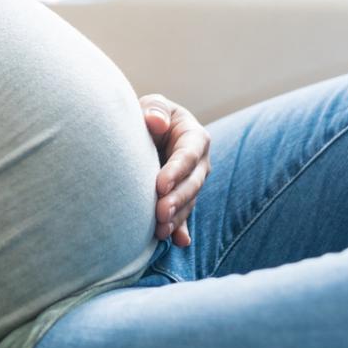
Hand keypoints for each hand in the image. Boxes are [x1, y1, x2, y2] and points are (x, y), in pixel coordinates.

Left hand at [141, 94, 209, 246]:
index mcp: (195, 138)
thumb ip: (155, 109)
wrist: (148, 133)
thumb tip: (155, 121)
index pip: (189, 155)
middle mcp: (199, 164)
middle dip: (177, 200)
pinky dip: (181, 230)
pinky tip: (178, 242)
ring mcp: (192, 184)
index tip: (160, 185)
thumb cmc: (151, 116)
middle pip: (192, 184)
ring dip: (177, 218)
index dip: (176, 170)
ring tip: (161, 231)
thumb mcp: (153, 105)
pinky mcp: (182, 200)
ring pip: (188, 203)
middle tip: (160, 213)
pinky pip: (183, 217)